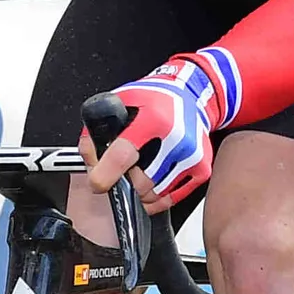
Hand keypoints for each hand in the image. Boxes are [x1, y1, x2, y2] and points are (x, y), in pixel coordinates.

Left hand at [87, 58, 218, 206]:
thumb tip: (91, 161)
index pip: (123, 155)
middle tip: (121, 172)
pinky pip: (171, 198)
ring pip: (154, 194)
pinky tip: (151, 182)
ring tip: (138, 171)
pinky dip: (156, 197)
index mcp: (154, 119)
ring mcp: (192, 157)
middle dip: (124, 182)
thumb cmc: (157, 98)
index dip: (105, 174)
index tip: (97, 183)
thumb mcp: (122, 100)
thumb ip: (99, 127)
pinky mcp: (202, 170)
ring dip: (139, 191)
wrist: (194, 95)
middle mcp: (177, 139)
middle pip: (140, 182)